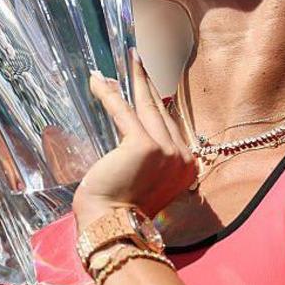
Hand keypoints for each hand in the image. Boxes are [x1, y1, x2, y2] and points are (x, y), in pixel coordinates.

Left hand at [73, 50, 195, 226]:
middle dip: (148, 82)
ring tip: (129, 57)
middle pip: (161, 111)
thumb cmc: (120, 210)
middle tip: (138, 58)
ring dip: (135, 78)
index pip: (169, 124)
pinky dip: (110, 94)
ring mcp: (166, 150)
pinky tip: (98, 80)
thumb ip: (150, 160)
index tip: (149, 80)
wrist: (112, 227)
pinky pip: (124, 112)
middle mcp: (182, 157)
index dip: (157, 99)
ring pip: (147, 106)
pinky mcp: (144, 145)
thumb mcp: (145, 182)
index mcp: (187, 167)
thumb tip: (135, 129)